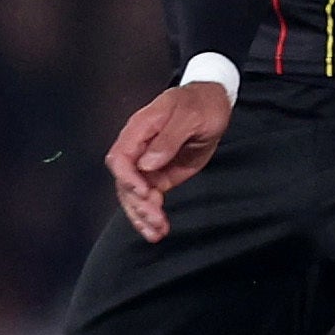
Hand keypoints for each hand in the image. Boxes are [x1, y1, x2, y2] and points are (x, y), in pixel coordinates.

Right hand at [104, 81, 232, 241]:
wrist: (214, 102)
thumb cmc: (201, 103)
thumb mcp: (190, 116)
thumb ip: (169, 138)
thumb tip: (148, 163)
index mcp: (140, 129)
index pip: (120, 157)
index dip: (128, 178)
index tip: (146, 192)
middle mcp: (138, 149)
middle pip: (124, 181)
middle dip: (138, 203)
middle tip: (156, 219)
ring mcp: (148, 163)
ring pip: (134, 194)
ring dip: (142, 215)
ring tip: (157, 232)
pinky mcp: (161, 175)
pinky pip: (149, 197)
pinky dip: (152, 214)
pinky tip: (158, 229)